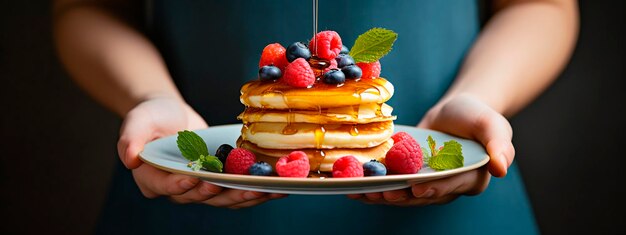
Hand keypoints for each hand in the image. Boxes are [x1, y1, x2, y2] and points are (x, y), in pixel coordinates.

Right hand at [117, 97, 285, 208]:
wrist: (172, 116)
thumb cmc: (152, 116)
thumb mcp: (138, 120)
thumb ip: (130, 137)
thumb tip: (128, 158)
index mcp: (153, 179)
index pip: (166, 186)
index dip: (181, 186)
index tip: (198, 179)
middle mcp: (178, 190)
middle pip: (201, 197)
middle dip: (225, 193)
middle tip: (245, 186)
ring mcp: (201, 188)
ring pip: (224, 199)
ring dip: (246, 195)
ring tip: (267, 188)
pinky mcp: (220, 182)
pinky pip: (237, 190)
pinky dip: (257, 189)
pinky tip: (278, 185)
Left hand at [348, 94, 514, 205]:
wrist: (455, 111)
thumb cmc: (477, 116)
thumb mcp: (491, 124)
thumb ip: (499, 144)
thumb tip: (502, 167)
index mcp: (471, 179)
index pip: (453, 186)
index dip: (436, 187)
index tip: (418, 187)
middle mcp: (447, 188)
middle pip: (423, 195)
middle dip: (401, 195)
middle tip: (381, 192)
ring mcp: (426, 184)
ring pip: (404, 194)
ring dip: (382, 195)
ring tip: (362, 192)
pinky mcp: (408, 178)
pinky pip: (392, 185)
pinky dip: (374, 187)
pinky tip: (354, 186)